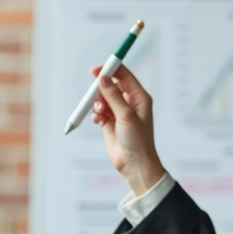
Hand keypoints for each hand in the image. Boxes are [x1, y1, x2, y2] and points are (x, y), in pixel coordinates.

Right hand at [90, 64, 165, 194]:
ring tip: (100, 112)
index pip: (124, 76)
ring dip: (98, 102)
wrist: (134, 164)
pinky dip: (96, 114)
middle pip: (111, 85)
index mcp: (139, 97)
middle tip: (93, 91)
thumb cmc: (138, 141)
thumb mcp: (126, 115)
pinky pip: (99, 111)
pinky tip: (99, 121)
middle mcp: (129, 103)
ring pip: (103, 98)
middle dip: (101, 88)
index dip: (111, 70)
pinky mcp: (109, 122)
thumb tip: (103, 79)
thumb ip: (113, 96)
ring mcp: (119, 112)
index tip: (97, 69)